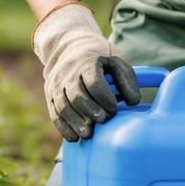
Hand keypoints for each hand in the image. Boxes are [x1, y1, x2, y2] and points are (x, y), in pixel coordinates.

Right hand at [32, 3, 140, 141]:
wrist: (69, 47)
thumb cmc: (99, 59)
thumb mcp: (116, 61)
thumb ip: (127, 80)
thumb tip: (134, 102)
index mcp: (87, 62)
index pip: (94, 82)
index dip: (105, 98)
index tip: (114, 108)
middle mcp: (68, 73)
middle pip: (76, 96)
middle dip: (90, 111)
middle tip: (103, 120)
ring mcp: (56, 85)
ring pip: (63, 106)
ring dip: (75, 122)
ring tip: (88, 134)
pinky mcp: (50, 96)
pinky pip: (54, 114)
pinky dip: (63, 127)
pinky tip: (75, 138)